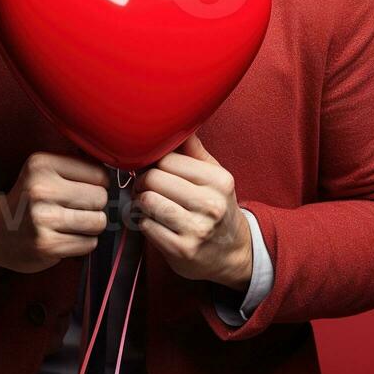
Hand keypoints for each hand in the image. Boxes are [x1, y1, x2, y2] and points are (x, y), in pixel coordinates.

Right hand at [0, 151, 109, 273]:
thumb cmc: (29, 199)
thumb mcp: (44, 171)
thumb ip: (77, 166)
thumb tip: (122, 166)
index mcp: (42, 164)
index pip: (99, 173)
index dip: (99, 184)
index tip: (85, 190)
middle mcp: (41, 189)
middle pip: (100, 198)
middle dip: (96, 206)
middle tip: (79, 209)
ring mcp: (43, 219)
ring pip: (98, 222)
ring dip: (92, 226)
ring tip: (74, 224)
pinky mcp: (47, 245)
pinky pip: (89, 243)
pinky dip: (83, 243)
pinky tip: (66, 237)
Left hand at [130, 133, 252, 291]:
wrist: (232, 253)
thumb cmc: (216, 207)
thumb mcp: (214, 176)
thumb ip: (194, 151)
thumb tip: (178, 119)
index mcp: (218, 181)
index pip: (167, 159)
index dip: (153, 162)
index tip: (152, 169)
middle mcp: (211, 205)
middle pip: (154, 179)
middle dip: (143, 182)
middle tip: (146, 187)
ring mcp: (197, 229)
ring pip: (147, 201)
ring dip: (141, 202)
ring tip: (149, 203)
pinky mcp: (182, 250)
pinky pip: (146, 226)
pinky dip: (144, 222)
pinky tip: (154, 222)